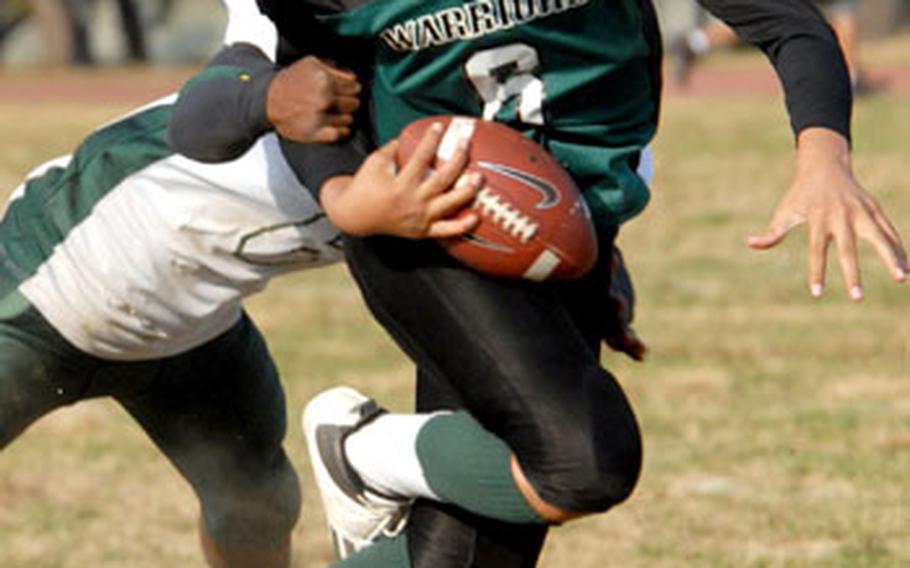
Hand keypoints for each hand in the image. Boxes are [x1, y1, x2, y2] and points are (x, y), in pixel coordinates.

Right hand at [266, 56, 360, 142]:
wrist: (268, 100)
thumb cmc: (290, 82)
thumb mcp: (311, 63)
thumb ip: (334, 68)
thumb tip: (353, 78)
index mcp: (324, 79)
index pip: (355, 86)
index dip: (352, 89)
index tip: (346, 91)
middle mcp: (323, 98)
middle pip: (354, 103)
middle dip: (349, 102)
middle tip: (339, 102)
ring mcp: (319, 117)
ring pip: (349, 119)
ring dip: (345, 117)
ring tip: (333, 113)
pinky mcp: (314, 133)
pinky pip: (340, 134)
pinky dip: (341, 131)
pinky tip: (334, 126)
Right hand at [321, 122, 482, 237]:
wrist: (355, 216)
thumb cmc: (365, 186)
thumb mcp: (375, 162)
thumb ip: (394, 148)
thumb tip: (413, 135)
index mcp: (400, 185)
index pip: (421, 158)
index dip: (431, 140)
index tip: (439, 127)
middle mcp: (413, 202)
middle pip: (442, 179)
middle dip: (457, 160)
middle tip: (466, 144)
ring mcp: (420, 219)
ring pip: (449, 204)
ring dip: (467, 191)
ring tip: (479, 178)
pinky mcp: (423, 231)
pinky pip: (446, 231)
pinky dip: (462, 226)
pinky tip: (476, 217)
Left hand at [748, 127, 906, 300]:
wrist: (825, 165)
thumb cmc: (801, 194)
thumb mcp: (785, 211)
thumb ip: (772, 232)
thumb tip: (750, 243)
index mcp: (818, 219)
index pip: (816, 250)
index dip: (816, 272)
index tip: (816, 294)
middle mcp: (842, 215)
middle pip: (848, 248)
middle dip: (853, 273)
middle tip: (857, 298)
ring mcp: (861, 211)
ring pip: (879, 236)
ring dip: (891, 257)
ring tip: (901, 278)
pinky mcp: (874, 209)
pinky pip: (889, 231)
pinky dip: (898, 248)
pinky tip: (905, 268)